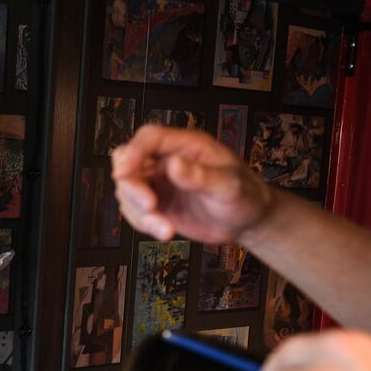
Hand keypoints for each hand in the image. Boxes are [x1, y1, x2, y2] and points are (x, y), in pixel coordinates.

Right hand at [111, 124, 275, 244]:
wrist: (247, 221)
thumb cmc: (245, 196)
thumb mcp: (228, 186)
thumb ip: (200, 176)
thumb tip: (173, 165)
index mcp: (186, 146)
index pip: (150, 138)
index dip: (133, 152)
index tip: (123, 173)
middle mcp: (168, 160)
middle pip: (128, 161)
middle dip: (130, 186)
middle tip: (149, 206)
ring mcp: (160, 183)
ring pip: (127, 190)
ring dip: (139, 212)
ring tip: (165, 228)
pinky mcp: (157, 204)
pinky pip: (134, 211)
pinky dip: (144, 224)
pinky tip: (165, 232)